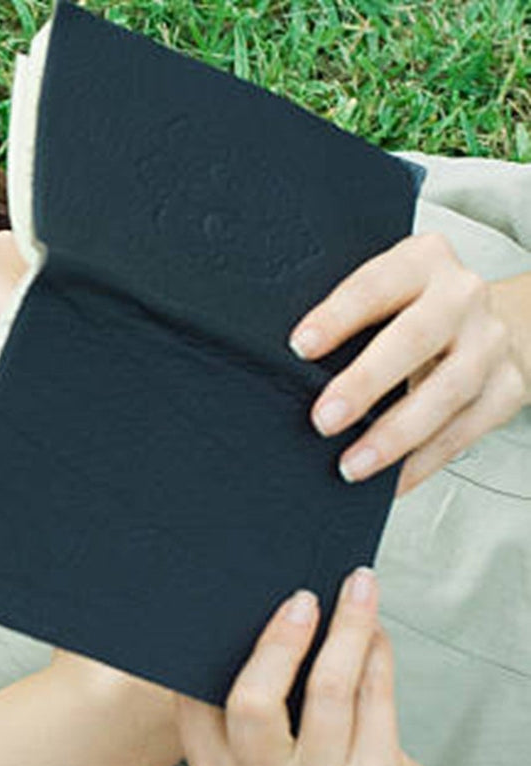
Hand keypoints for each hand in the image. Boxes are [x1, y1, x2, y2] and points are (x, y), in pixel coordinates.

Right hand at [177, 569, 438, 765]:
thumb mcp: (262, 763)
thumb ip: (247, 712)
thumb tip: (264, 615)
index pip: (198, 707)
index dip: (214, 652)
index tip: (239, 605)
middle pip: (254, 702)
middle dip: (279, 639)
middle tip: (301, 598)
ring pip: (327, 690)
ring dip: (345, 629)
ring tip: (357, 594)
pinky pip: (374, 702)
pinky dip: (376, 657)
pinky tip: (376, 635)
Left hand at [291, 233, 529, 493]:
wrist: (484, 321)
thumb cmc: (410, 309)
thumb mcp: (381, 294)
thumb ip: (344, 318)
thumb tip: (280, 369)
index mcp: (421, 261)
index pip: (375, 285)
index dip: (337, 317)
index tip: (300, 347)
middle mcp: (461, 296)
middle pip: (415, 339)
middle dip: (365, 383)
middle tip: (323, 420)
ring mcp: (490, 342)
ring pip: (448, 390)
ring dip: (397, 434)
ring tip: (353, 465)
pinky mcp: (507, 386)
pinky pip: (467, 429)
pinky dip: (426, 460)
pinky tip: (393, 481)